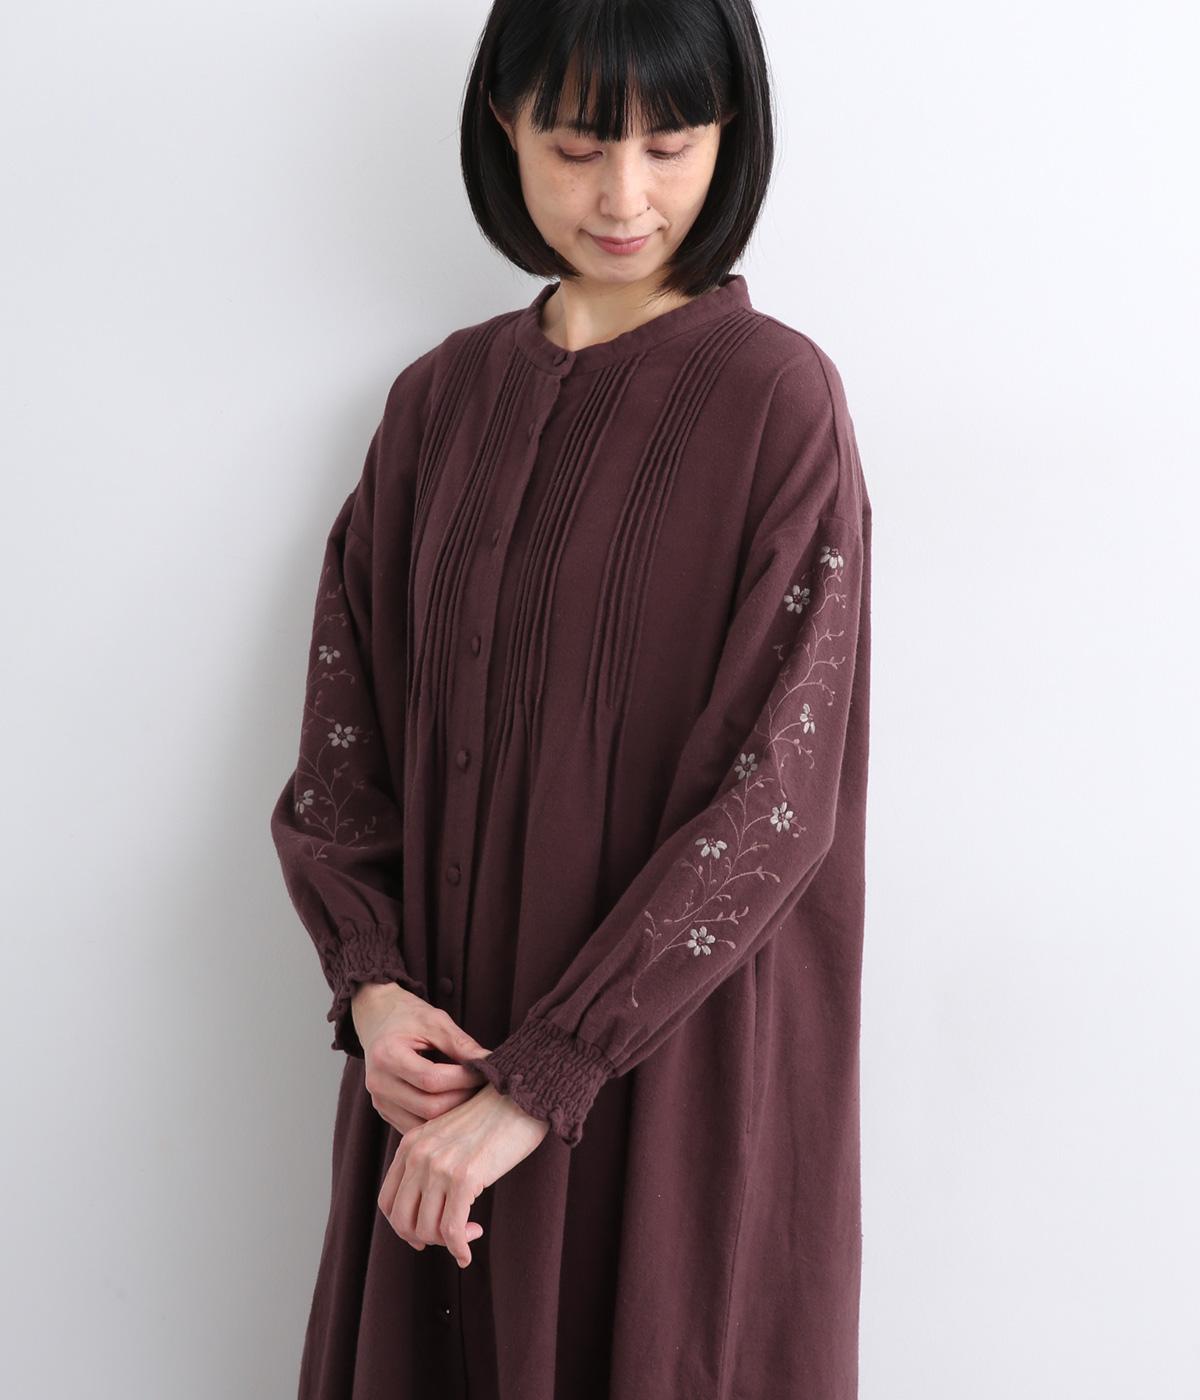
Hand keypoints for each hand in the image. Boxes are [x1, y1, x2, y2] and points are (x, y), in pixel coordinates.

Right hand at [351, 982, 491, 1134]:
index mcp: (387, 1055)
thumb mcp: (435, 1021)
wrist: (378, 1019)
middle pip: (429, 1107)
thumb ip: (462, 1044)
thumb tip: (490, 1064)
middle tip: (484, 1088)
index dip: (464, 1079)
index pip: (432, 1080)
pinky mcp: (385, 1112)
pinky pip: (416, 1128)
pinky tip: (456, 1106)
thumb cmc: (408, 1017)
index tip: (486, 1072)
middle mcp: (378, 1083)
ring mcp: (379, 1101)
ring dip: (453, 1116)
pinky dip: (439, 1122)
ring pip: (424, 1124)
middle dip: (462, 1099)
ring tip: (473, 1097)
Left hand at [377, 1080, 550, 1267]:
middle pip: (402, 1220)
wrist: (522, 1096)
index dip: (404, 1226)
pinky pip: (451, 1230)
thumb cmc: (493, 1119)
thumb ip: (433, 1163)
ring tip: (470, 1231)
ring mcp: (439, 1166)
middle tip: (449, 1238)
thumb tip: (430, 1213)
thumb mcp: (449, 1136)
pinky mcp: (464, 1177)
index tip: (426, 1234)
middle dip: (424, 1238)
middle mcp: (418, 1155)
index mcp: (411, 1144)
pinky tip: (468, 1250)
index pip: (388, 1201)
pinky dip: (459, 1248)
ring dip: (447, 1242)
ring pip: (426, 1229)